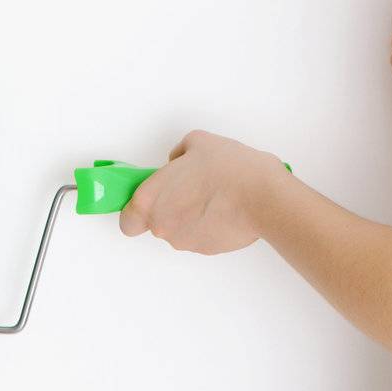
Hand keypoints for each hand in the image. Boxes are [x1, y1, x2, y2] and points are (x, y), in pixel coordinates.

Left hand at [118, 129, 282, 254]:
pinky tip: (224, 206)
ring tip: (212, 193)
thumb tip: (177, 162)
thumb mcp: (198, 141)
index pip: (127, 220)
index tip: (148, 198)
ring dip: (190, 215)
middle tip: (188, 188)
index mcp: (151, 200)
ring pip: (180, 229)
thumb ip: (178, 153)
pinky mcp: (208, 249)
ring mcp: (186, 241)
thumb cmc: (228, 170)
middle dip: (169, 207)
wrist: (264, 197)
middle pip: (156, 222)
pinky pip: (200, 235)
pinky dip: (208, 223)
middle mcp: (164, 226)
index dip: (135, 211)